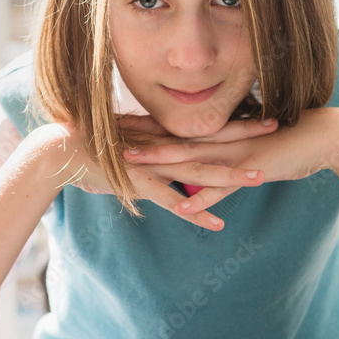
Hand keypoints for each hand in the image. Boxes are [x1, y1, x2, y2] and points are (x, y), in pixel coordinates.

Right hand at [35, 115, 277, 230]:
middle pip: (211, 140)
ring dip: (230, 176)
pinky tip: (217, 224)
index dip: (233, 120)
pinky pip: (173, 201)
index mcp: (161, 134)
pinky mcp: (140, 184)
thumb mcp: (125, 147)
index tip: (260, 113)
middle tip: (279, 128)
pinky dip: (196, 214)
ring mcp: (153, 165)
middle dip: (246, 136)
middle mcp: (162, 145)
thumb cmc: (89, 148)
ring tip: (260, 179)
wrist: (59, 152)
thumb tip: (159, 161)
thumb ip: (146, 154)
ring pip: (199, 170)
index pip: (204, 126)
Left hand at [123, 108, 335, 218]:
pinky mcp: (250, 169)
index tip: (114, 124)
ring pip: (190, 159)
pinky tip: (180, 208)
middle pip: (173, 139)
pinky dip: (200, 198)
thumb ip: (224, 160)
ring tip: (131, 165)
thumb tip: (204, 172)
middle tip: (108, 137)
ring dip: (160, 162)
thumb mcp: (248, 150)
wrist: (324, 137)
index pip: (174, 129)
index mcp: (218, 133)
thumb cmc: (287, 143)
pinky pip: (221, 187)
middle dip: (140, 139)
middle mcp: (221, 140)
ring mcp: (234, 153)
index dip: (144, 128)